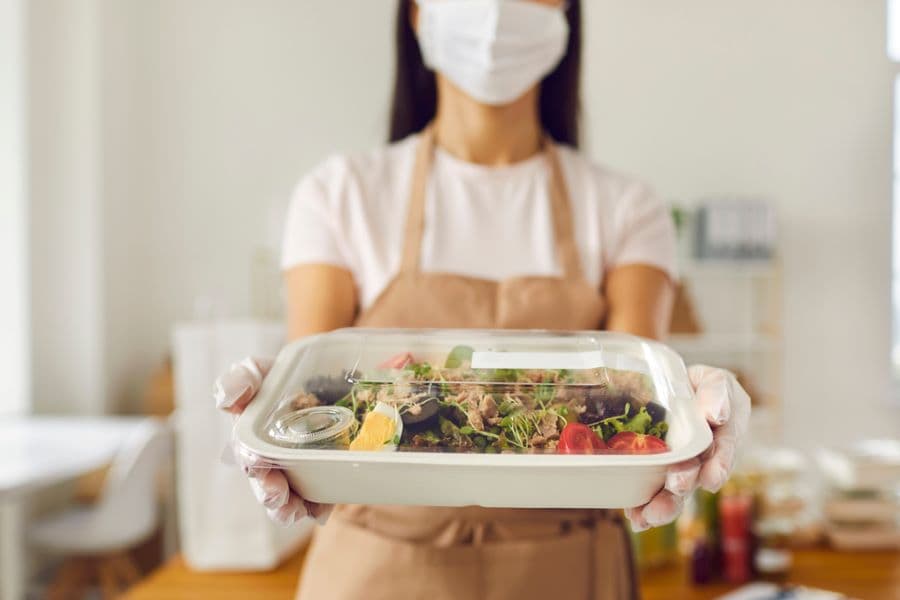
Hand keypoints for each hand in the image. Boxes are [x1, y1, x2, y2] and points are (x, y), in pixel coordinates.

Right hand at [215, 356, 332, 525]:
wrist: (328, 373)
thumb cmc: (282, 374)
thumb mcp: (259, 370)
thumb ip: (241, 379)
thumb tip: (226, 398)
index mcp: (253, 440)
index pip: (249, 458)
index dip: (252, 464)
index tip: (258, 464)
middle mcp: (273, 461)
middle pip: (267, 485)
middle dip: (270, 495)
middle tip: (276, 496)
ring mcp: (300, 469)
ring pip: (291, 499)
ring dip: (290, 509)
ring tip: (296, 511)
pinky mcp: (326, 473)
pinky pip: (322, 498)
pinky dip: (320, 506)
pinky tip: (322, 509)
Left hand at [625, 365, 750, 531]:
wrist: (673, 391)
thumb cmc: (699, 386)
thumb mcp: (713, 379)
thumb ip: (717, 392)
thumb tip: (717, 415)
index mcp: (726, 434)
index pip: (725, 449)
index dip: (719, 465)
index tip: (711, 480)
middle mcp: (707, 457)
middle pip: (698, 475)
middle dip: (685, 485)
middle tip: (674, 489)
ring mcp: (685, 468)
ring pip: (677, 489)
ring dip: (664, 504)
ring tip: (648, 517)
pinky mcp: (661, 473)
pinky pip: (654, 489)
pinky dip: (643, 504)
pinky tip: (634, 519)